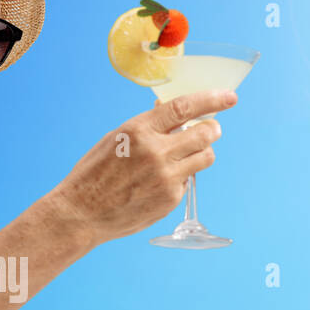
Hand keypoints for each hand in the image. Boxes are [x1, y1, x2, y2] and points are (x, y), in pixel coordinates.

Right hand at [49, 89, 236, 245]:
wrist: (81, 213)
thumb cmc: (94, 173)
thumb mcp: (116, 138)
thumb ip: (147, 126)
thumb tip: (174, 113)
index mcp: (139, 131)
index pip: (185, 107)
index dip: (212, 100)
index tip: (229, 97)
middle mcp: (157, 153)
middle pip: (206, 133)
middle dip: (212, 128)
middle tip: (211, 128)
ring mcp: (166, 178)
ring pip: (206, 157)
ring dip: (202, 152)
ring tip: (186, 154)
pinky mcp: (170, 200)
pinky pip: (189, 181)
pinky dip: (181, 177)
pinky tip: (160, 181)